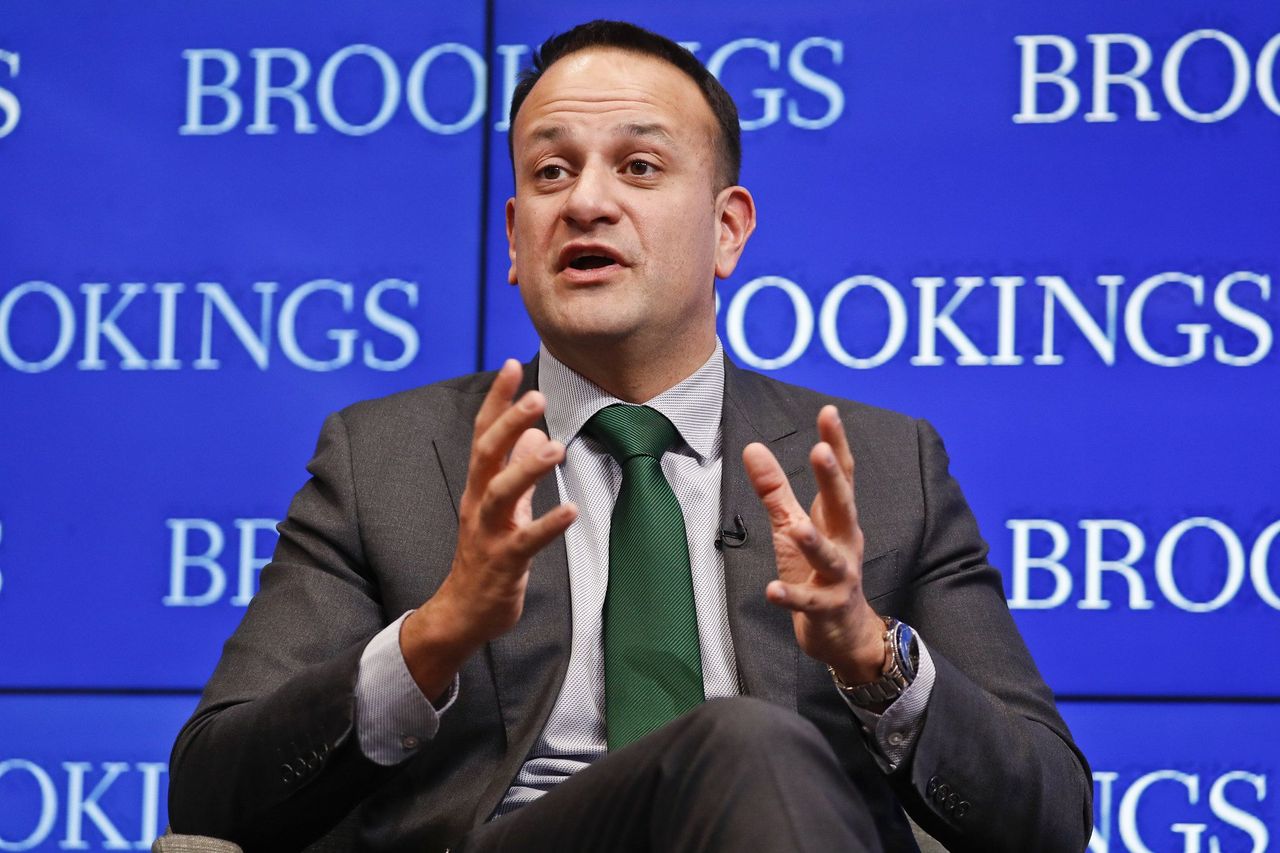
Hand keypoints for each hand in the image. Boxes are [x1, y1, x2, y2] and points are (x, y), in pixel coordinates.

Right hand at [401, 359, 577, 697]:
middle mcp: (479, 504)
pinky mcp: (504, 563)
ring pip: (500, 494)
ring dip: (526, 468)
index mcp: (479, 486)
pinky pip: (526, 541)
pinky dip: (548, 524)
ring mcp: (489, 533)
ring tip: (554, 447)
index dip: (497, 400)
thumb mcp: (501, 506)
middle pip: (486, 455)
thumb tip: (533, 433)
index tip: (511, 364)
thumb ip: (514, 468)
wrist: (463, 612)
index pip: (484, 434)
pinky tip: (570, 510)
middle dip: (508, 423)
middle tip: (536, 397)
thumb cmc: (486, 556)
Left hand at [743, 405, 884, 684]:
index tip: (829, 411)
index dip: (836, 443)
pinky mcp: (825, 608)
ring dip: (814, 543)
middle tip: (821, 450)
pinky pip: (808, 602)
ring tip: (797, 529)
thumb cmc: (817, 570)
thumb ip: (774, 489)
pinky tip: (771, 590)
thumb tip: (752, 446)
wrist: (845, 633)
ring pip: (829, 558)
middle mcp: (845, 543)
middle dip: (832, 480)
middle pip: (842, 507)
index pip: (841, 476)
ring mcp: (838, 577)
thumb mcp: (793, 525)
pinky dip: (791, 596)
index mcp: (837, 519)